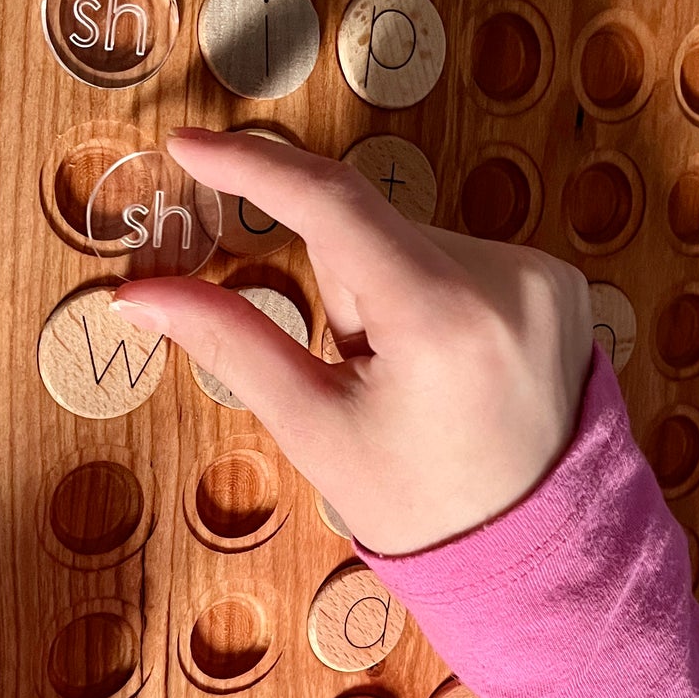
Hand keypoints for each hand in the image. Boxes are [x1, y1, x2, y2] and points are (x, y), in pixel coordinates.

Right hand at [113, 130, 593, 555]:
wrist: (536, 552)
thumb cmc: (417, 504)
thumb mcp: (313, 428)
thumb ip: (228, 342)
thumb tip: (135, 294)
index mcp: (439, 317)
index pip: (331, 203)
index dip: (252, 167)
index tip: (188, 145)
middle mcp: (506, 278)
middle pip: (370, 233)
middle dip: (344, 288)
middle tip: (362, 372)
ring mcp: (545, 275)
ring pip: (414, 244)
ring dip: (390, 291)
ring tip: (415, 380)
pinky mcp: (563, 281)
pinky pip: (464, 259)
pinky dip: (436, 296)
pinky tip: (454, 366)